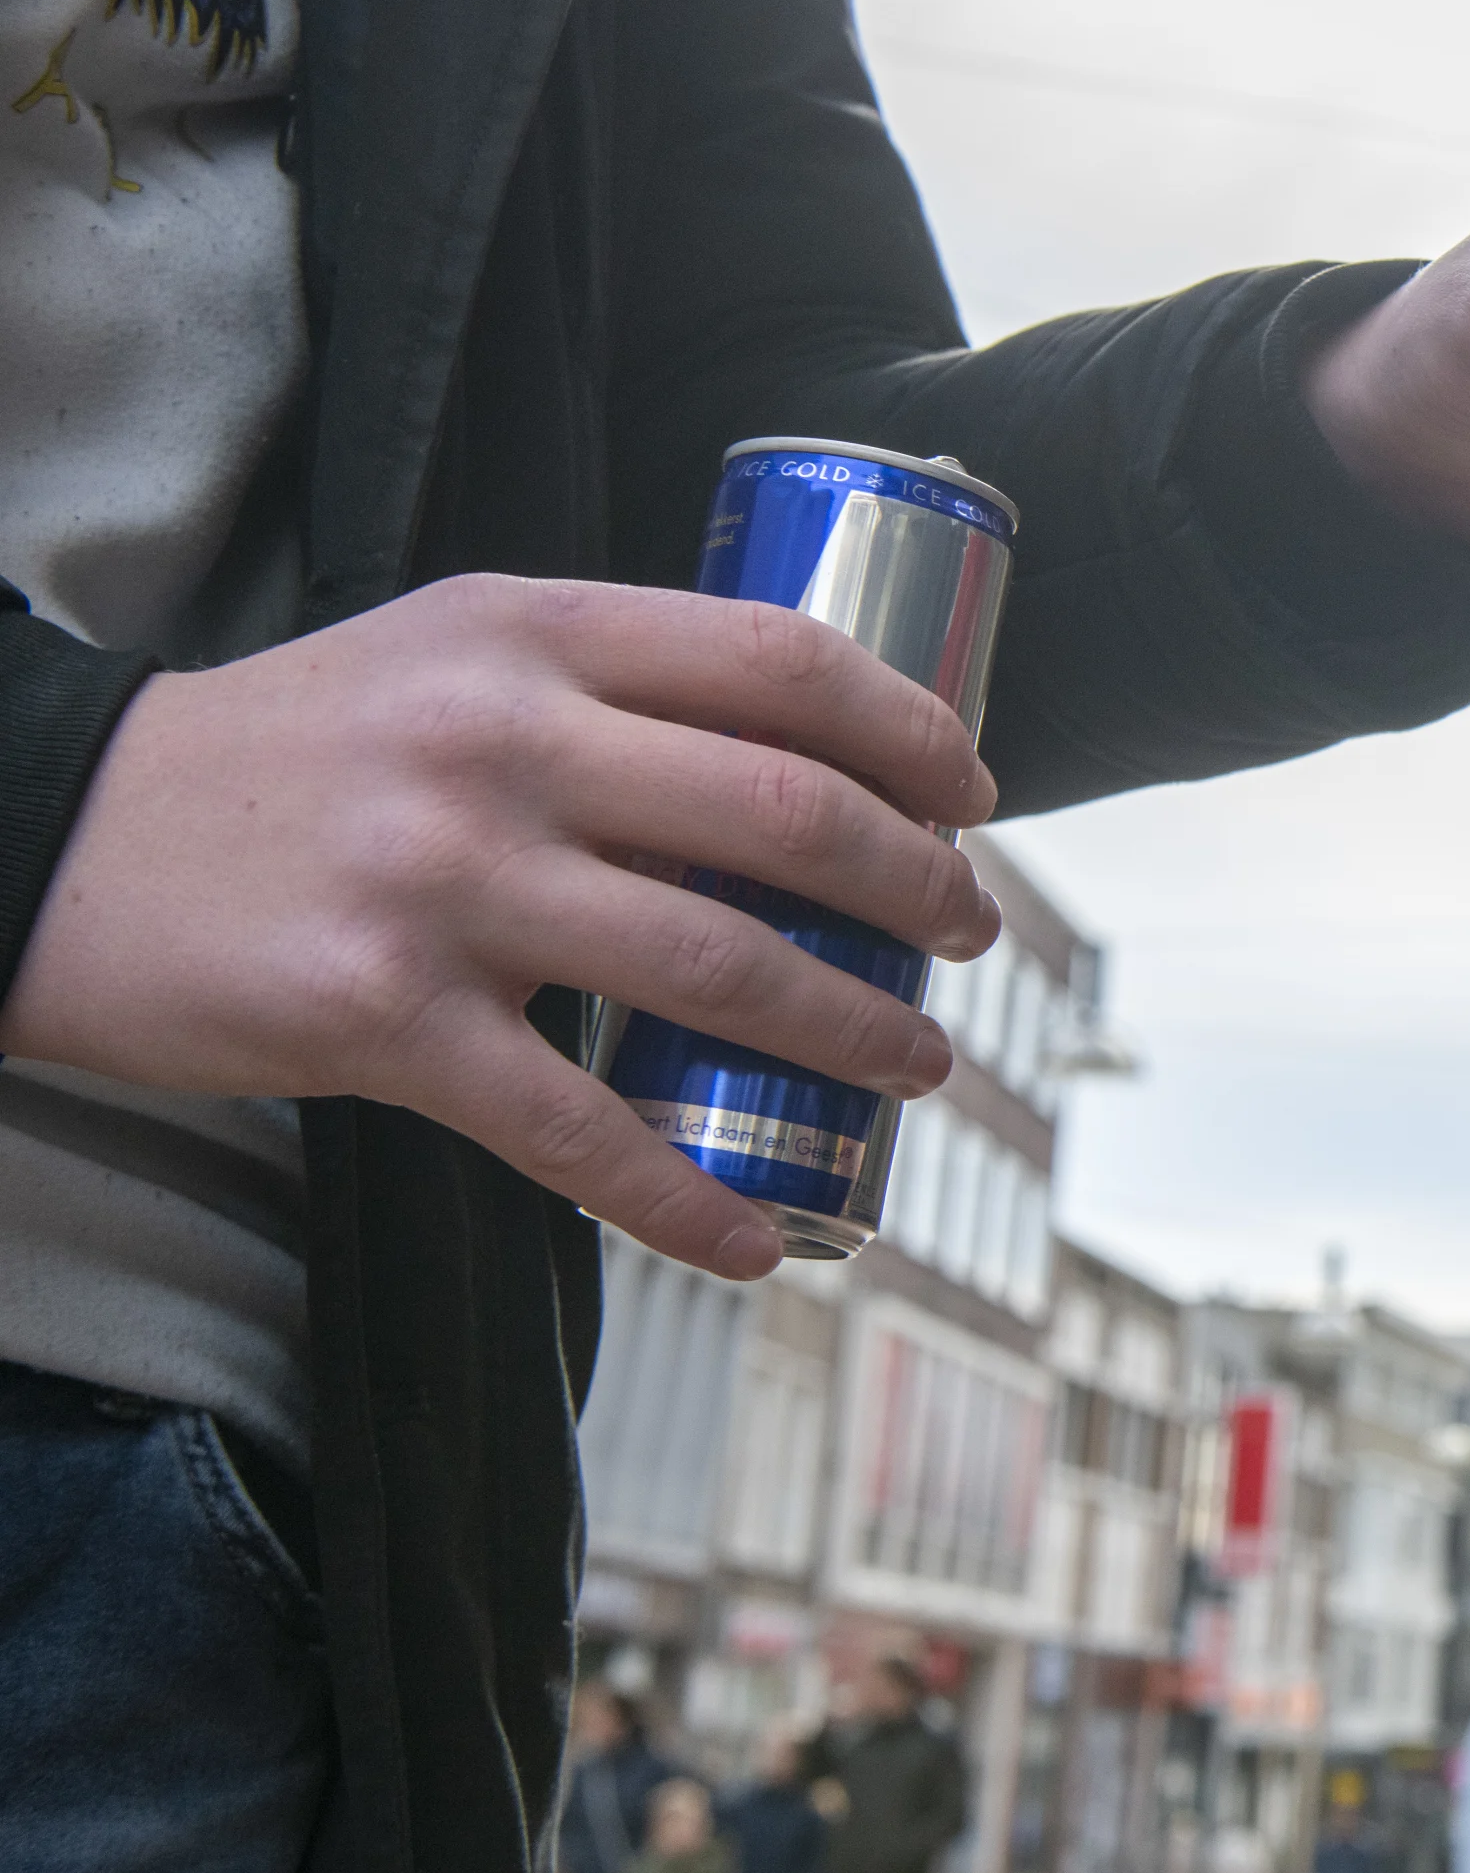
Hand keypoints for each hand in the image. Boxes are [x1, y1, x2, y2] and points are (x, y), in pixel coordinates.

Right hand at [0, 575, 999, 1278]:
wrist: (58, 834)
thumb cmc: (293, 754)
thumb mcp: (446, 656)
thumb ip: (603, 685)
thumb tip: (802, 760)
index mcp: (530, 633)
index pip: (780, 663)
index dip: (910, 733)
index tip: (975, 796)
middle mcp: (500, 743)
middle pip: (786, 816)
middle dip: (914, 887)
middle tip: (968, 935)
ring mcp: (445, 883)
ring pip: (721, 967)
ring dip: (854, 1030)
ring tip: (915, 1063)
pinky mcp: (385, 1021)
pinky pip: (581, 1134)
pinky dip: (691, 1202)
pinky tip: (759, 1239)